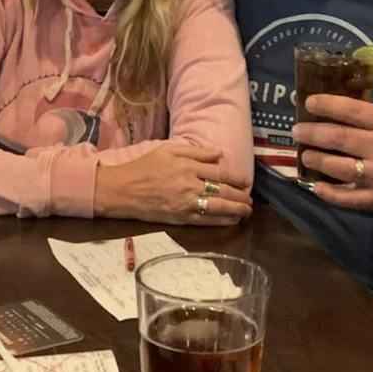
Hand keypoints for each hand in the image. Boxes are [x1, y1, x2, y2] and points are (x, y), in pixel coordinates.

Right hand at [93, 141, 251, 224]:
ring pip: (218, 208)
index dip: (236, 177)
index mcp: (187, 166)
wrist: (122, 190)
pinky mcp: (180, 218)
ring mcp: (186, 204)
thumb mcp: (167, 150)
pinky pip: (206, 221)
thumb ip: (195, 152)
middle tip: (250, 199)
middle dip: (240, 196)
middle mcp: (190, 185)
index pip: (220, 172)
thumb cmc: (143, 167)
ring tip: (246, 211)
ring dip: (236, 210)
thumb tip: (219, 154)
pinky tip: (231, 221)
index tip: (246, 181)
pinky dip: (222, 221)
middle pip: (223, 191)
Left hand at [293, 94, 372, 215]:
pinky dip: (328, 192)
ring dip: (315, 160)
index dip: (326, 105)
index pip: (351, 111)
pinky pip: (346, 197)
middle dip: (312, 133)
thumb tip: (336, 115)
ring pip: (337, 167)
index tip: (307, 102)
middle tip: (297, 131)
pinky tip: (316, 186)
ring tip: (305, 155)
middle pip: (337, 138)